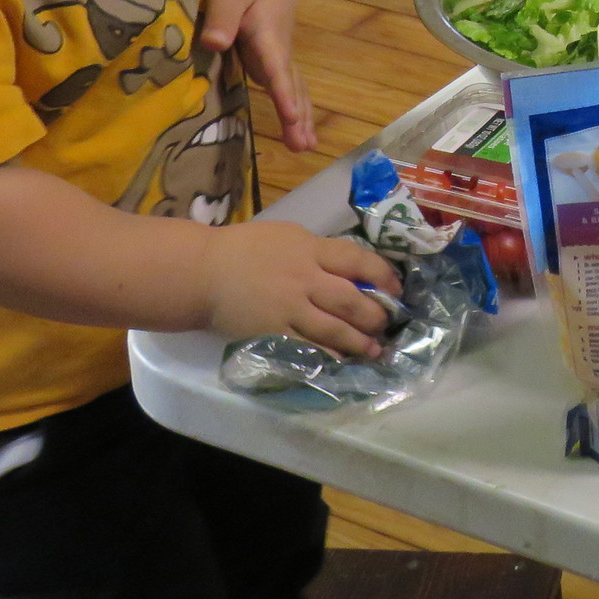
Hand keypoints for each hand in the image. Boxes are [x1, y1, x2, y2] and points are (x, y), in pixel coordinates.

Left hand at [200, 0, 314, 151]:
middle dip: (297, 116)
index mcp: (268, 34)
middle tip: (304, 146)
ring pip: (294, 88)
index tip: (289, 116)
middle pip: (291, 86)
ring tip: (305, 145)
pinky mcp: (274, 56)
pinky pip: (289, 85)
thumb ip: (223, 17)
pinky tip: (296, 125)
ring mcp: (278, 54)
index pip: (277, 67)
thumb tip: (215, 44)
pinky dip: (296, 106)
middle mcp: (278, 49)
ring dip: (300, 116)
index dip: (282, 93)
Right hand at [201, 220, 399, 358]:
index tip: (396, 289)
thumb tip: (353, 269)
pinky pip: (307, 348)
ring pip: (334, 329)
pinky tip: (341, 362)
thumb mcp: (289, 236)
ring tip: (374, 350)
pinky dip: (328, 356)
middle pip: (351, 301)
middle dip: (376, 315)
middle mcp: (304, 279)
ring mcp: (288, 309)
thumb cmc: (245, 249)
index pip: (357, 260)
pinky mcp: (273, 333)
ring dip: (359, 342)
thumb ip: (319, 251)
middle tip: (387, 324)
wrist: (202, 273)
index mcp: (310, 250)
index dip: (383, 275)